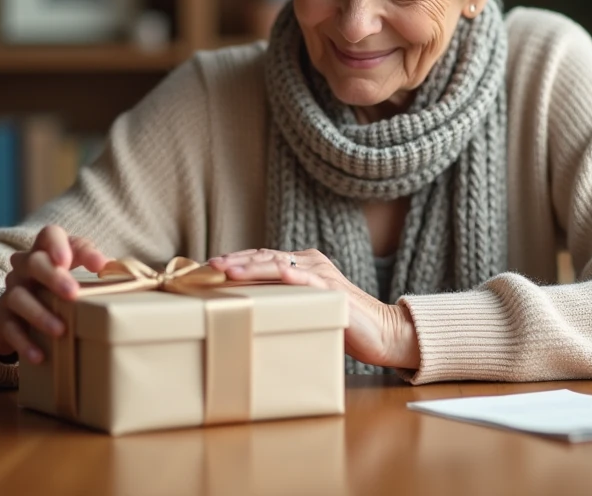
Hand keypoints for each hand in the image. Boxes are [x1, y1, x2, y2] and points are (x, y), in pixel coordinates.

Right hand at [0, 224, 107, 363]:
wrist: (14, 311)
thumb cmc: (55, 286)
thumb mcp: (74, 270)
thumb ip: (91, 261)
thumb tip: (110, 266)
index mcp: (45, 251)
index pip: (49, 235)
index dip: (57, 244)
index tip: (68, 260)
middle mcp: (24, 268)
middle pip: (33, 263)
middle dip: (53, 277)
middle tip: (73, 293)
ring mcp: (10, 292)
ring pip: (19, 297)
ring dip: (40, 314)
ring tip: (61, 330)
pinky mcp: (3, 319)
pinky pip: (10, 329)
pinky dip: (24, 343)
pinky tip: (39, 356)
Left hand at [206, 248, 419, 369]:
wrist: (382, 334)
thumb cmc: (341, 325)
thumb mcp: (306, 310)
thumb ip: (283, 303)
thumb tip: (247, 312)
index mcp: (302, 265)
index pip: (262, 257)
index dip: (236, 261)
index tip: (209, 267)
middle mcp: (310, 263)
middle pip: (265, 257)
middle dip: (235, 261)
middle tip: (208, 266)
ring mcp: (321, 274)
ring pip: (278, 264)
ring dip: (251, 267)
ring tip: (227, 271)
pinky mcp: (333, 290)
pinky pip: (307, 279)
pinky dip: (289, 275)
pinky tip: (273, 274)